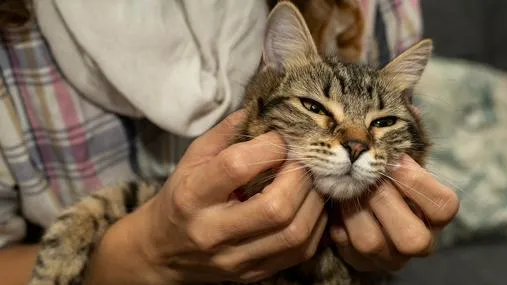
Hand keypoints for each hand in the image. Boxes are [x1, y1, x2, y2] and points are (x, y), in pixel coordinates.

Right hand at [120, 110, 325, 283]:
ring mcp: (235, 259)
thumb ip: (226, 132)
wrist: (163, 251)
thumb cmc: (182, 196)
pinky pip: (299, 252)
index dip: (269, 146)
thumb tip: (265, 108)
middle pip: (275, 207)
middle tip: (305, 159)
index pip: (237, 167)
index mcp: (193, 196)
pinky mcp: (252, 275)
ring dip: (314, 201)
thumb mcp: (193, 158)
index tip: (280, 136)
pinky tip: (310, 206)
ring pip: (294, 234)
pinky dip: (315, 225)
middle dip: (300, 176)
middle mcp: (213, 232)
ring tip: (312, 181)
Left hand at [330, 155, 458, 271]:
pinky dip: (338, 226)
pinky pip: (346, 248)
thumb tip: (387, 136)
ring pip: (372, 243)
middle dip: (383, 199)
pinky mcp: (363, 262)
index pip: (444, 206)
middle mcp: (419, 242)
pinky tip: (336, 210)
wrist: (361, 203)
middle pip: (412, 237)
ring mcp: (390, 257)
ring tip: (345, 190)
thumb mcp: (397, 167)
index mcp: (435, 217)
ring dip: (354, 211)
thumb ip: (397, 158)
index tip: (397, 159)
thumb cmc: (385, 180)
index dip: (418, 182)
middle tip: (365, 177)